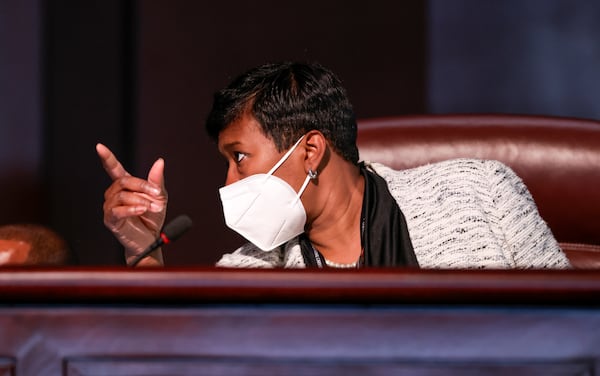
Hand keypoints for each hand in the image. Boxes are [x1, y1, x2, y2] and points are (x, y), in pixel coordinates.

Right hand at [96, 143, 167, 265]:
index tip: (99, 147)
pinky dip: (131, 209)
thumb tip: (160, 161)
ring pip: (122, 195)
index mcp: (125, 186)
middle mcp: (114, 194)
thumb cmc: (152, 218)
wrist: (150, 240)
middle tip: (157, 195)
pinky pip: (117, 210)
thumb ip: (157, 181)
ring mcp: (110, 207)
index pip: (114, 169)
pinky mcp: (110, 220)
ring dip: (141, 200)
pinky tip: (142, 209)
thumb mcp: (159, 197)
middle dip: (143, 187)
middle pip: (124, 181)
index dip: (107, 158)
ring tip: (153, 208)